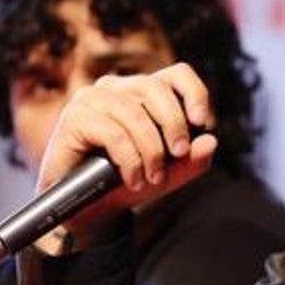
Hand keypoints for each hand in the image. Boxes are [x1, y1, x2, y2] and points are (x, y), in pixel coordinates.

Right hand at [35, 62, 217, 242]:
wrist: (92, 210)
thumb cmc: (131, 182)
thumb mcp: (171, 173)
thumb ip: (194, 159)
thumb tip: (211, 141)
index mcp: (143, 90)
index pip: (177, 74)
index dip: (195, 93)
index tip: (202, 123)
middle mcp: (117, 87)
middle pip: (155, 88)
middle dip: (174, 124)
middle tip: (179, 154)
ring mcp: (92, 99)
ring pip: (134, 113)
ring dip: (151, 150)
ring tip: (154, 177)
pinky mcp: (74, 117)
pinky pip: (112, 132)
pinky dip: (129, 160)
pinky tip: (133, 180)